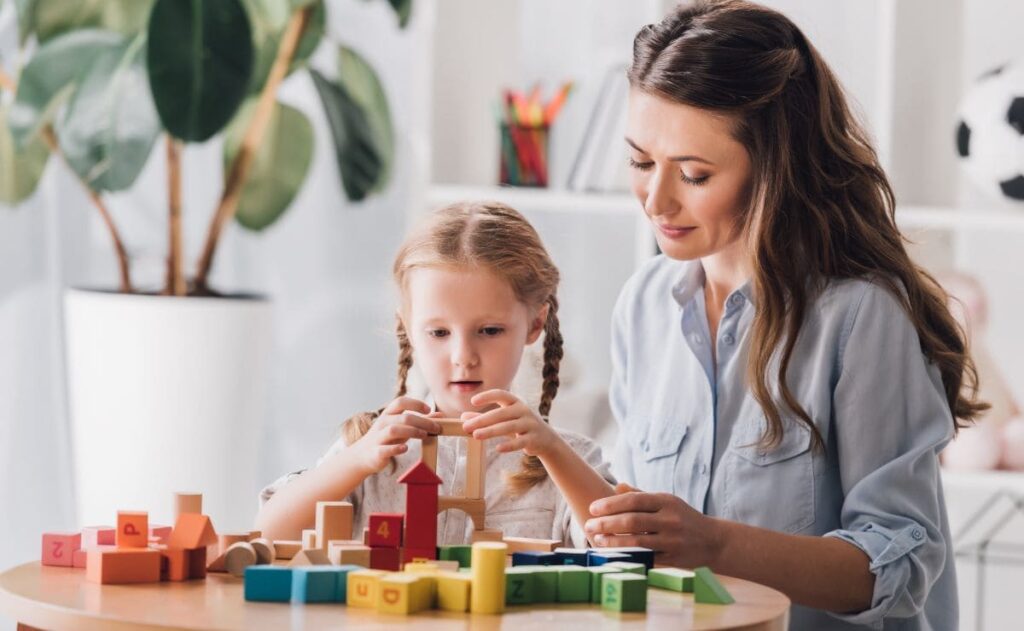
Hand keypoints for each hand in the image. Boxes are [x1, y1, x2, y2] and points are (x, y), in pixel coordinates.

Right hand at [353, 397, 440, 473]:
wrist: (363, 456)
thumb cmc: (387, 438)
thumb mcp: (402, 427)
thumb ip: (420, 420)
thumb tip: (440, 415)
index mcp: (388, 414)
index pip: (401, 402)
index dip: (416, 404)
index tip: (429, 410)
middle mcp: (382, 423)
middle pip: (403, 417)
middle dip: (422, 421)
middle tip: (436, 428)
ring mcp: (378, 437)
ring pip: (393, 430)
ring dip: (412, 432)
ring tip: (425, 435)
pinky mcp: (376, 452)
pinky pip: (385, 449)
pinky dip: (396, 448)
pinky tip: (405, 448)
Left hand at [460, 389, 558, 457]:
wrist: (546, 439)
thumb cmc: (520, 426)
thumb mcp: (504, 420)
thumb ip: (485, 418)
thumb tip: (463, 417)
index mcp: (516, 402)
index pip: (501, 394)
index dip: (488, 396)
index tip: (473, 401)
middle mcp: (523, 411)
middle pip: (501, 413)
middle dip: (482, 419)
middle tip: (466, 426)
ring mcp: (530, 424)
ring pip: (508, 427)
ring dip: (491, 431)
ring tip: (476, 435)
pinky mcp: (534, 439)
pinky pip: (520, 442)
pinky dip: (509, 445)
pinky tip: (498, 449)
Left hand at [584, 491, 723, 568]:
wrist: (715, 541)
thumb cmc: (684, 518)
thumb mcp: (667, 501)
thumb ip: (641, 495)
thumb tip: (616, 486)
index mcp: (666, 501)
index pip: (633, 500)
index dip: (610, 504)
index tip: (593, 508)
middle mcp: (670, 519)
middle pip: (632, 521)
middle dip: (607, 523)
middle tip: (588, 525)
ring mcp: (672, 540)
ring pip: (637, 541)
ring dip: (613, 541)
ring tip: (596, 539)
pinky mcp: (673, 559)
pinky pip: (646, 558)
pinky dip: (628, 556)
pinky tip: (613, 554)